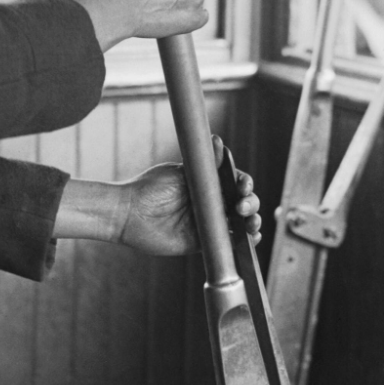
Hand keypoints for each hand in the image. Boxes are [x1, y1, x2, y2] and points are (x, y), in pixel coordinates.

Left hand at [117, 147, 261, 256]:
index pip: (237, 183)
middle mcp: (212, 203)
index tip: (243, 186)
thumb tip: (218, 141)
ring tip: (250, 224)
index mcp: (209, 184)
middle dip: (251, 204)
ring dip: (252, 223)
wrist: (130, 213)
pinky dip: (244, 242)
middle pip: (243, 203)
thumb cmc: (152, 189)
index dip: (245, 184)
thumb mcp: (181, 172)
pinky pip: (228, 243)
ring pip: (241, 224)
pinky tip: (251, 239)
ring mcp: (209, 222)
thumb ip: (204, 163)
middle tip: (241, 207)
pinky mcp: (202, 242)